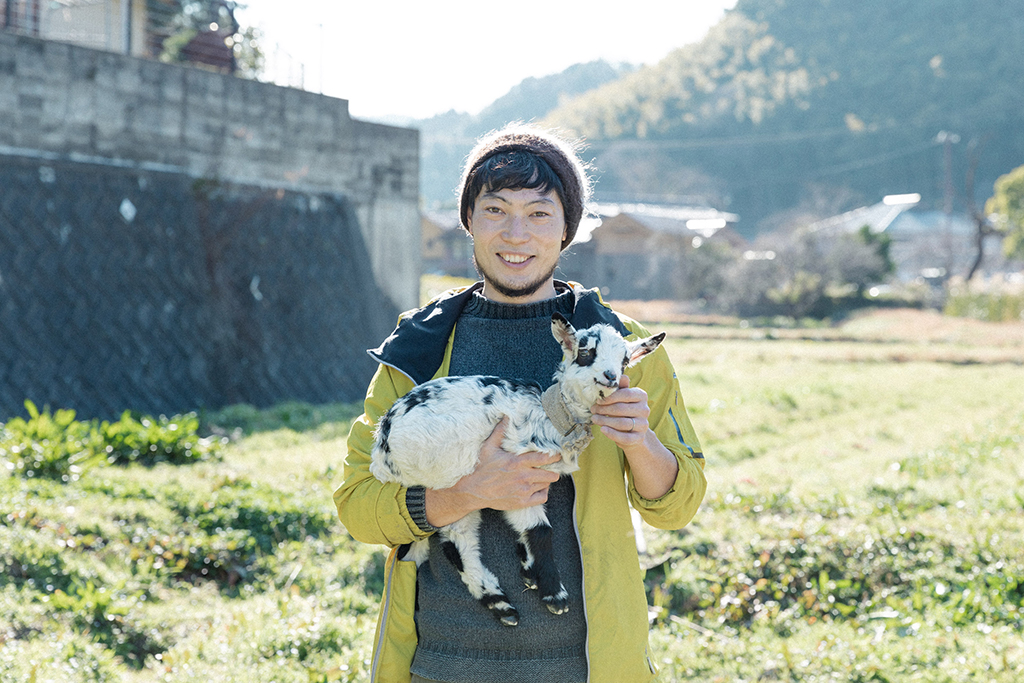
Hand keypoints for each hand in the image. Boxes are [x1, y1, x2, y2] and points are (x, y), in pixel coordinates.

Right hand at [425, 417, 560, 526]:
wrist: (472, 491)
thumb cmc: (481, 468)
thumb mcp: (489, 448)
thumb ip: (500, 432)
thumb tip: (506, 417)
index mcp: (518, 462)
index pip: (545, 458)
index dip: (554, 456)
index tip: (557, 454)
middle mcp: (523, 477)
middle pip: (551, 474)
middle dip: (553, 469)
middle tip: (550, 466)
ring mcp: (523, 491)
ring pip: (547, 484)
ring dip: (546, 479)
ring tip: (541, 475)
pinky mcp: (522, 502)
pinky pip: (542, 497)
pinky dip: (542, 492)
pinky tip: (537, 487)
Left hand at [590, 375, 649, 447]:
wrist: (633, 431)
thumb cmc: (624, 410)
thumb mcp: (622, 397)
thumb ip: (620, 387)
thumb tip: (622, 376)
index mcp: (641, 396)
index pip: (625, 394)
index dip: (609, 397)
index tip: (597, 400)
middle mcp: (645, 410)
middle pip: (621, 409)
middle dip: (604, 409)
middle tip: (593, 410)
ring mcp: (643, 425)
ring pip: (622, 423)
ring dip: (604, 421)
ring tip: (594, 419)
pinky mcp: (639, 438)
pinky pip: (625, 437)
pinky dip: (612, 434)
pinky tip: (602, 430)